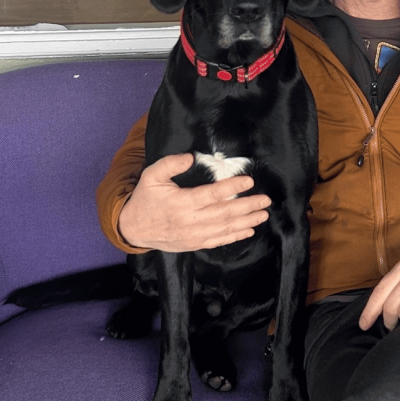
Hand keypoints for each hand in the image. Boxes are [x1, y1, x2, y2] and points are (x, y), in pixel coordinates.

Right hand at [118, 153, 270, 252]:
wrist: (134, 228)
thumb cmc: (145, 199)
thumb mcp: (151, 176)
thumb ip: (170, 164)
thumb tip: (189, 157)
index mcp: (182, 203)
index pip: (212, 194)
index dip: (232, 186)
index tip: (249, 180)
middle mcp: (191, 221)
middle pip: (225, 213)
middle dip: (248, 206)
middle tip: (265, 199)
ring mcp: (194, 235)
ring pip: (225, 228)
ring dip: (247, 221)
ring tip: (263, 214)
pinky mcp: (194, 244)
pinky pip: (219, 241)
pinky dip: (235, 236)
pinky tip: (249, 230)